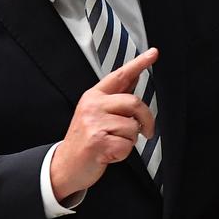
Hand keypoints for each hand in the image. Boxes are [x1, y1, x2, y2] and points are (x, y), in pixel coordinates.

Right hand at [50, 47, 157, 200]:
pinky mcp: (98, 141)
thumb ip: (115, 97)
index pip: (120, 75)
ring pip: (132, 127)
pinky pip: (127, 145)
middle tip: (147, 131)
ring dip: (130, 140)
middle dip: (147, 119)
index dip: (138, 63)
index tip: (153, 53)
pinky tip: (110, 154)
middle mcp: (93, 106)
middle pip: (134, 102)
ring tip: (114, 143)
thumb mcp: (95, 112)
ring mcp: (94, 123)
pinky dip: (124, 153)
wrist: (65, 165)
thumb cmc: (84, 139)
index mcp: (93, 96)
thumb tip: (134, 78)